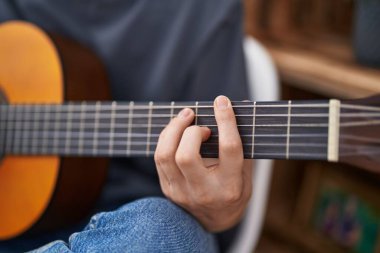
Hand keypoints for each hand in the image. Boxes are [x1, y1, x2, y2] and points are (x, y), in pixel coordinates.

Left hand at [154, 96, 252, 231]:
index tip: (221, 101)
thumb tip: (238, 108)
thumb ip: (242, 145)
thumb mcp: (246, 173)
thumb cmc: (234, 191)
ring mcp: (182, 192)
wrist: (216, 220)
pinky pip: (159, 157)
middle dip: (192, 131)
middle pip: (186, 155)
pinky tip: (177, 130)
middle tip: (200, 121)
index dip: (225, 121)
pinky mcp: (168, 189)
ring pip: (165, 155)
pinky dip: (167, 138)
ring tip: (186, 116)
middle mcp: (204, 191)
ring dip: (173, 129)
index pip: (228, 148)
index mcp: (230, 186)